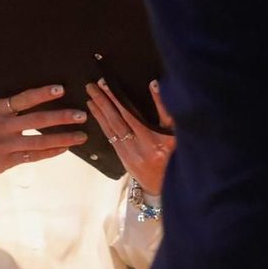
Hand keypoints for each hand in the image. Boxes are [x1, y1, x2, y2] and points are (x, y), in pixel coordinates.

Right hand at [0, 85, 88, 187]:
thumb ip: (9, 111)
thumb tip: (40, 103)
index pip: (22, 99)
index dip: (42, 94)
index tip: (61, 89)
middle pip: (36, 120)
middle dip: (62, 117)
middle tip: (81, 115)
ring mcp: (3, 145)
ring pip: (39, 141)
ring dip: (63, 138)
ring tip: (81, 135)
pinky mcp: (6, 161)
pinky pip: (34, 156)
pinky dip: (51, 152)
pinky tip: (65, 148)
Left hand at [87, 79, 174, 195]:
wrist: (170, 184)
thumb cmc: (176, 155)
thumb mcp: (177, 133)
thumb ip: (166, 110)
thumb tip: (154, 85)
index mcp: (156, 141)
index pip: (131, 115)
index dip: (117, 99)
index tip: (107, 84)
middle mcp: (141, 149)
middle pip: (118, 120)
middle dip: (104, 101)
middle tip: (92, 86)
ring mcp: (131, 155)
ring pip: (111, 129)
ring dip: (100, 111)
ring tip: (90, 96)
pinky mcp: (125, 159)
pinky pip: (111, 138)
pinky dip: (103, 124)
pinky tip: (96, 113)